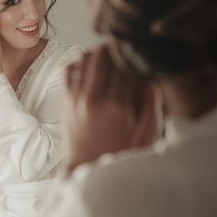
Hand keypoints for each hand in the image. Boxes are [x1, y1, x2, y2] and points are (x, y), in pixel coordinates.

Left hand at [64, 45, 158, 173]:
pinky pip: (70, 68)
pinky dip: (82, 62)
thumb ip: (151, 101)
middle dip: (115, 48)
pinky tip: (93, 68)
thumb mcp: (145, 130)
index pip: (124, 64)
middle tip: (123, 51)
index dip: (133, 55)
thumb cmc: (120, 151)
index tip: (138, 54)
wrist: (88, 167)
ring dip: (99, 53)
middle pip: (102, 54)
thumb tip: (150, 74)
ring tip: (110, 59)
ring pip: (85, 57)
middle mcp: (93, 99)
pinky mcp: (65, 99)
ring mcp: (76, 98)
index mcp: (116, 106)